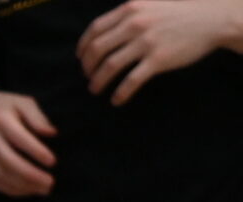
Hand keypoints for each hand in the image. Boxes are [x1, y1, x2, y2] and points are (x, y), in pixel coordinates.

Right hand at [0, 88, 57, 196]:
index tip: (52, 162)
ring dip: (23, 186)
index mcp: (0, 120)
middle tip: (50, 183)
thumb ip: (38, 117)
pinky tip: (27, 191)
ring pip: (2, 175)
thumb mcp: (23, 102)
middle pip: (9, 162)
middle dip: (31, 175)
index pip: (20, 139)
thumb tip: (52, 133)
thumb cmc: (4, 106)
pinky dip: (11, 189)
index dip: (36, 152)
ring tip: (43, 189)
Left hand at [79, 0, 242, 102]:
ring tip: (95, 90)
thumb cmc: (180, 13)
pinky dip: (120, 93)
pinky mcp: (158, 59)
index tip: (80, 59)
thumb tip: (105, 34)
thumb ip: (128, 16)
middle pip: (97, 50)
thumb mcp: (150, 6)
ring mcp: (146, 42)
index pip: (95, 30)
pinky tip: (116, 100)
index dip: (83, 47)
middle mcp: (135, 25)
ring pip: (109, 67)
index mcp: (130, 10)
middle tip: (88, 77)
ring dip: (97, 82)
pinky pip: (130, 81)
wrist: (213, 18)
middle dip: (87, 67)